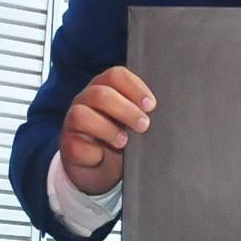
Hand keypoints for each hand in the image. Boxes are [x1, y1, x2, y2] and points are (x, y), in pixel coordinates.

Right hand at [60, 66, 155, 194]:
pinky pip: (75, 142)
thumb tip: (172, 110)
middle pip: (101, 93)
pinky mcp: (67, 143)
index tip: (151, 105)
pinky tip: (104, 154)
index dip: (135, 87)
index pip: (116, 75)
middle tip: (144, 125)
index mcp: (105, 86)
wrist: (100, 165)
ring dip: (107, 128)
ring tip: (124, 141)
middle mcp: (87, 99)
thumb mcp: (134, 119)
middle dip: (126, 109)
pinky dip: (93, 149)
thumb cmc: (123, 134)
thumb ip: (145, 110)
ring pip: (81, 114)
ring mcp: (73, 120)